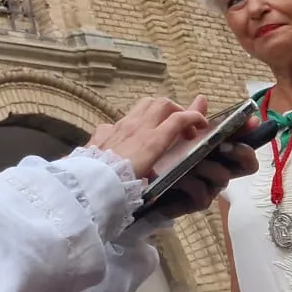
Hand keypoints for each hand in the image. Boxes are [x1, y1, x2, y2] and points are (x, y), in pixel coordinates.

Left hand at [87, 96, 207, 180]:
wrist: (90, 183)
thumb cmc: (121, 187)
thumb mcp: (146, 184)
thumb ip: (154, 173)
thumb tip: (155, 172)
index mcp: (152, 141)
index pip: (179, 119)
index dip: (194, 117)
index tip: (201, 125)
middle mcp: (137, 128)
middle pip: (163, 104)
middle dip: (177, 109)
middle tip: (181, 124)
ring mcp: (119, 126)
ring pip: (144, 104)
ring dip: (156, 109)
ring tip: (160, 123)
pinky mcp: (103, 130)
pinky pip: (120, 120)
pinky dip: (131, 123)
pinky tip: (129, 137)